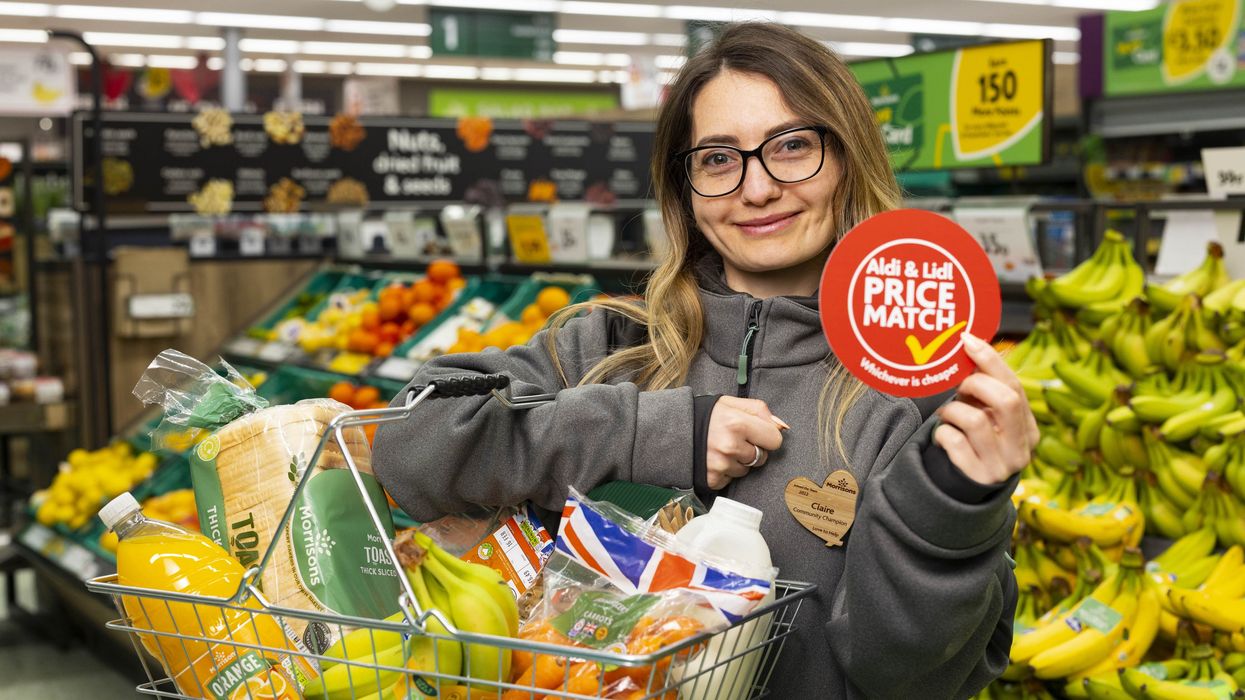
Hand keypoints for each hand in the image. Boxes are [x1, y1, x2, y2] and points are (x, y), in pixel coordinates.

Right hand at [706, 396, 784, 489]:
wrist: (672, 431)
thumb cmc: (706, 416)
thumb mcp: (731, 403)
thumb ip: (760, 411)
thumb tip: (782, 427)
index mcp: (737, 423)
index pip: (774, 440)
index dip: (766, 436)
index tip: (755, 433)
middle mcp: (730, 446)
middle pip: (761, 457)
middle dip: (752, 449)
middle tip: (734, 439)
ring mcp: (721, 465)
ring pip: (746, 470)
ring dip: (737, 461)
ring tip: (721, 448)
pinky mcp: (712, 479)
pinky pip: (730, 480)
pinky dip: (725, 472)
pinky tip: (714, 459)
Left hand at [933, 333, 1039, 485]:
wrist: (968, 490)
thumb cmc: (978, 443)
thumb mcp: (990, 418)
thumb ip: (987, 391)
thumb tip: (971, 345)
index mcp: (1029, 428)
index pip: (1015, 387)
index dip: (991, 361)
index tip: (968, 340)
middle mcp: (1020, 448)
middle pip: (1005, 400)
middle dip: (976, 383)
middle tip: (958, 385)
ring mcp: (1001, 466)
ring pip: (975, 420)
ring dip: (953, 409)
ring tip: (947, 413)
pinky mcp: (977, 477)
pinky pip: (954, 442)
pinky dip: (942, 432)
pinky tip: (942, 435)